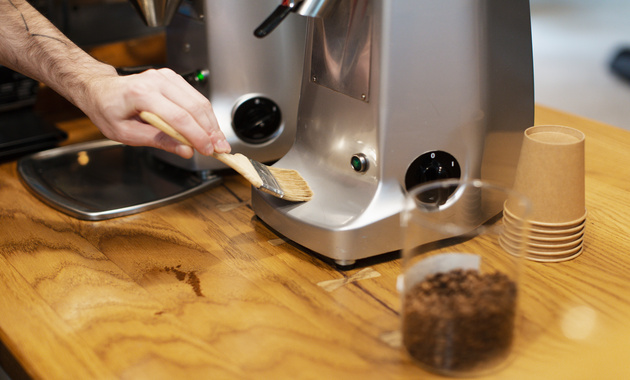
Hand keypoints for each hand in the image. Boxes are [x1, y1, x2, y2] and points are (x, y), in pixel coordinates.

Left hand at [80, 68, 230, 158]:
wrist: (101, 90)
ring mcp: (166, 77)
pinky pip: (195, 97)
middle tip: (221, 148)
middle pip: (194, 107)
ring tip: (218, 141)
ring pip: (199, 101)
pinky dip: (205, 114)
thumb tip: (185, 150)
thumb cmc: (109, 110)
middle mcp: (156, 80)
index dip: (197, 136)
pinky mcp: (173, 78)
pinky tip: (209, 128)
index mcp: (141, 94)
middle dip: (211, 131)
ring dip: (212, 123)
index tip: (208, 150)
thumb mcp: (126, 134)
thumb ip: (158, 141)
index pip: (178, 117)